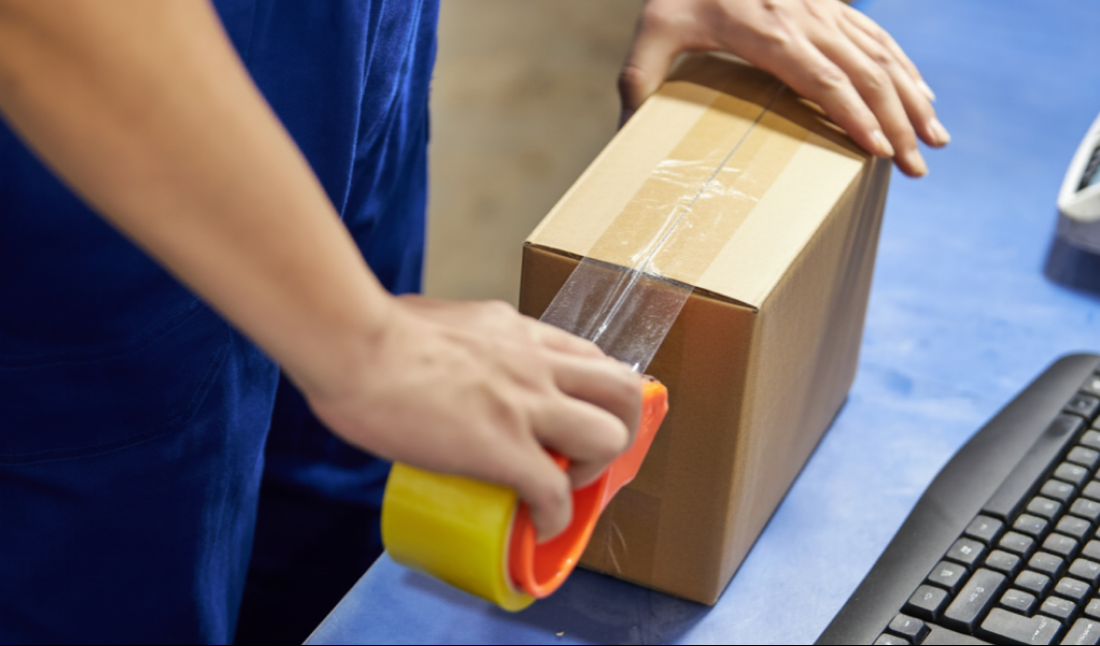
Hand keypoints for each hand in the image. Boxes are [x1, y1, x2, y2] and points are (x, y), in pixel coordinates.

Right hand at [305, 295, 642, 541]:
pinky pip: (555, 492)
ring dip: (595, 471)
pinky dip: (555, 517)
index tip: (576, 419)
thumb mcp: (439, 320)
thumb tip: (446, 359)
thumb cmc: (374, 330)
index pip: (589, 356)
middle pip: (624, 389)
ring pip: (609, 437)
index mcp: (519, 332)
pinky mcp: (503, 447)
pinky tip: (538, 526)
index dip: (595, 395)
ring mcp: (525, 404)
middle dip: (620, 428)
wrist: (353, 345)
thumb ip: (461, 339)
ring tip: (563, 487)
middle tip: (586, 455)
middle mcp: (536, 363)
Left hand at [619, 0, 948, 176]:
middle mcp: (805, 19)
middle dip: (898, 121)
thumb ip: (638, 79)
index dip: (854, 115)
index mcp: (766, 32)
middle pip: (865, 73)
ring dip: (914, 97)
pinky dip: (905, 66)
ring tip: (936, 139)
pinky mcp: (830, 2)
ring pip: (881, 54)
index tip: (880, 150)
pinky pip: (877, 36)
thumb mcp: (651, 31)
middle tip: (918, 166)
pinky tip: (923, 93)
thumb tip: (626, 131)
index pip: (822, 80)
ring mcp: (824, 8)